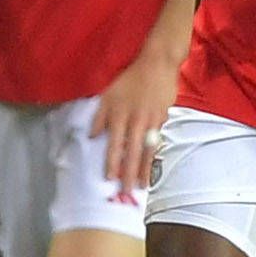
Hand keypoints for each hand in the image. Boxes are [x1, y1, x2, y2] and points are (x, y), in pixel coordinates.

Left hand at [93, 46, 178, 192]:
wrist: (157, 65)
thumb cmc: (130, 80)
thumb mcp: (108, 94)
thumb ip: (99, 116)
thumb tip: (92, 136)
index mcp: (119, 114)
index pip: (114, 143)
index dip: (112, 161)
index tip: (109, 178)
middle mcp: (135, 120)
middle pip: (132, 151)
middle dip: (129, 173)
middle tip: (127, 191)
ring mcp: (151, 121)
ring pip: (147, 150)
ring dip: (144, 169)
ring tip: (143, 185)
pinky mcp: (163, 120)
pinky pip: (158, 142)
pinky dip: (154, 156)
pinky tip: (152, 167)